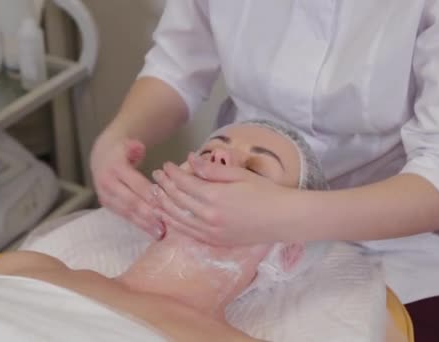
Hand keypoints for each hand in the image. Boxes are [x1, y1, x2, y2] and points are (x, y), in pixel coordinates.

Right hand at [90, 133, 164, 238]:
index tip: (165, 204)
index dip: (149, 194)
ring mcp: (105, 196)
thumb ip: (135, 147)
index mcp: (115, 167)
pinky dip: (138, 224)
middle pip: (130, 201)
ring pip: (126, 212)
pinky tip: (151, 231)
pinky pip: (123, 216)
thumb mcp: (129, 144)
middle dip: (147, 215)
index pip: (135, 183)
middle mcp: (107, 183)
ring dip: (143, 224)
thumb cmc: (123, 150)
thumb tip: (139, 147)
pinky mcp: (107, 204)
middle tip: (164, 226)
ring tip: (159, 233)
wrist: (102, 156)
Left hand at [152, 153, 294, 245]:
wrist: (283, 219)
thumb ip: (212, 169)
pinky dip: (174, 222)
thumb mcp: (240, 175)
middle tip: (157, 176)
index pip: (184, 183)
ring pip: (177, 218)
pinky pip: (187, 232)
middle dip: (164, 186)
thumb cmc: (265, 192)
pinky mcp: (214, 241)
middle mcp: (207, 216)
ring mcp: (210, 231)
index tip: (166, 165)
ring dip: (163, 204)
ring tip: (156, 193)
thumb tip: (190, 160)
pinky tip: (167, 215)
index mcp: (214, 196)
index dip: (172, 173)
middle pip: (177, 200)